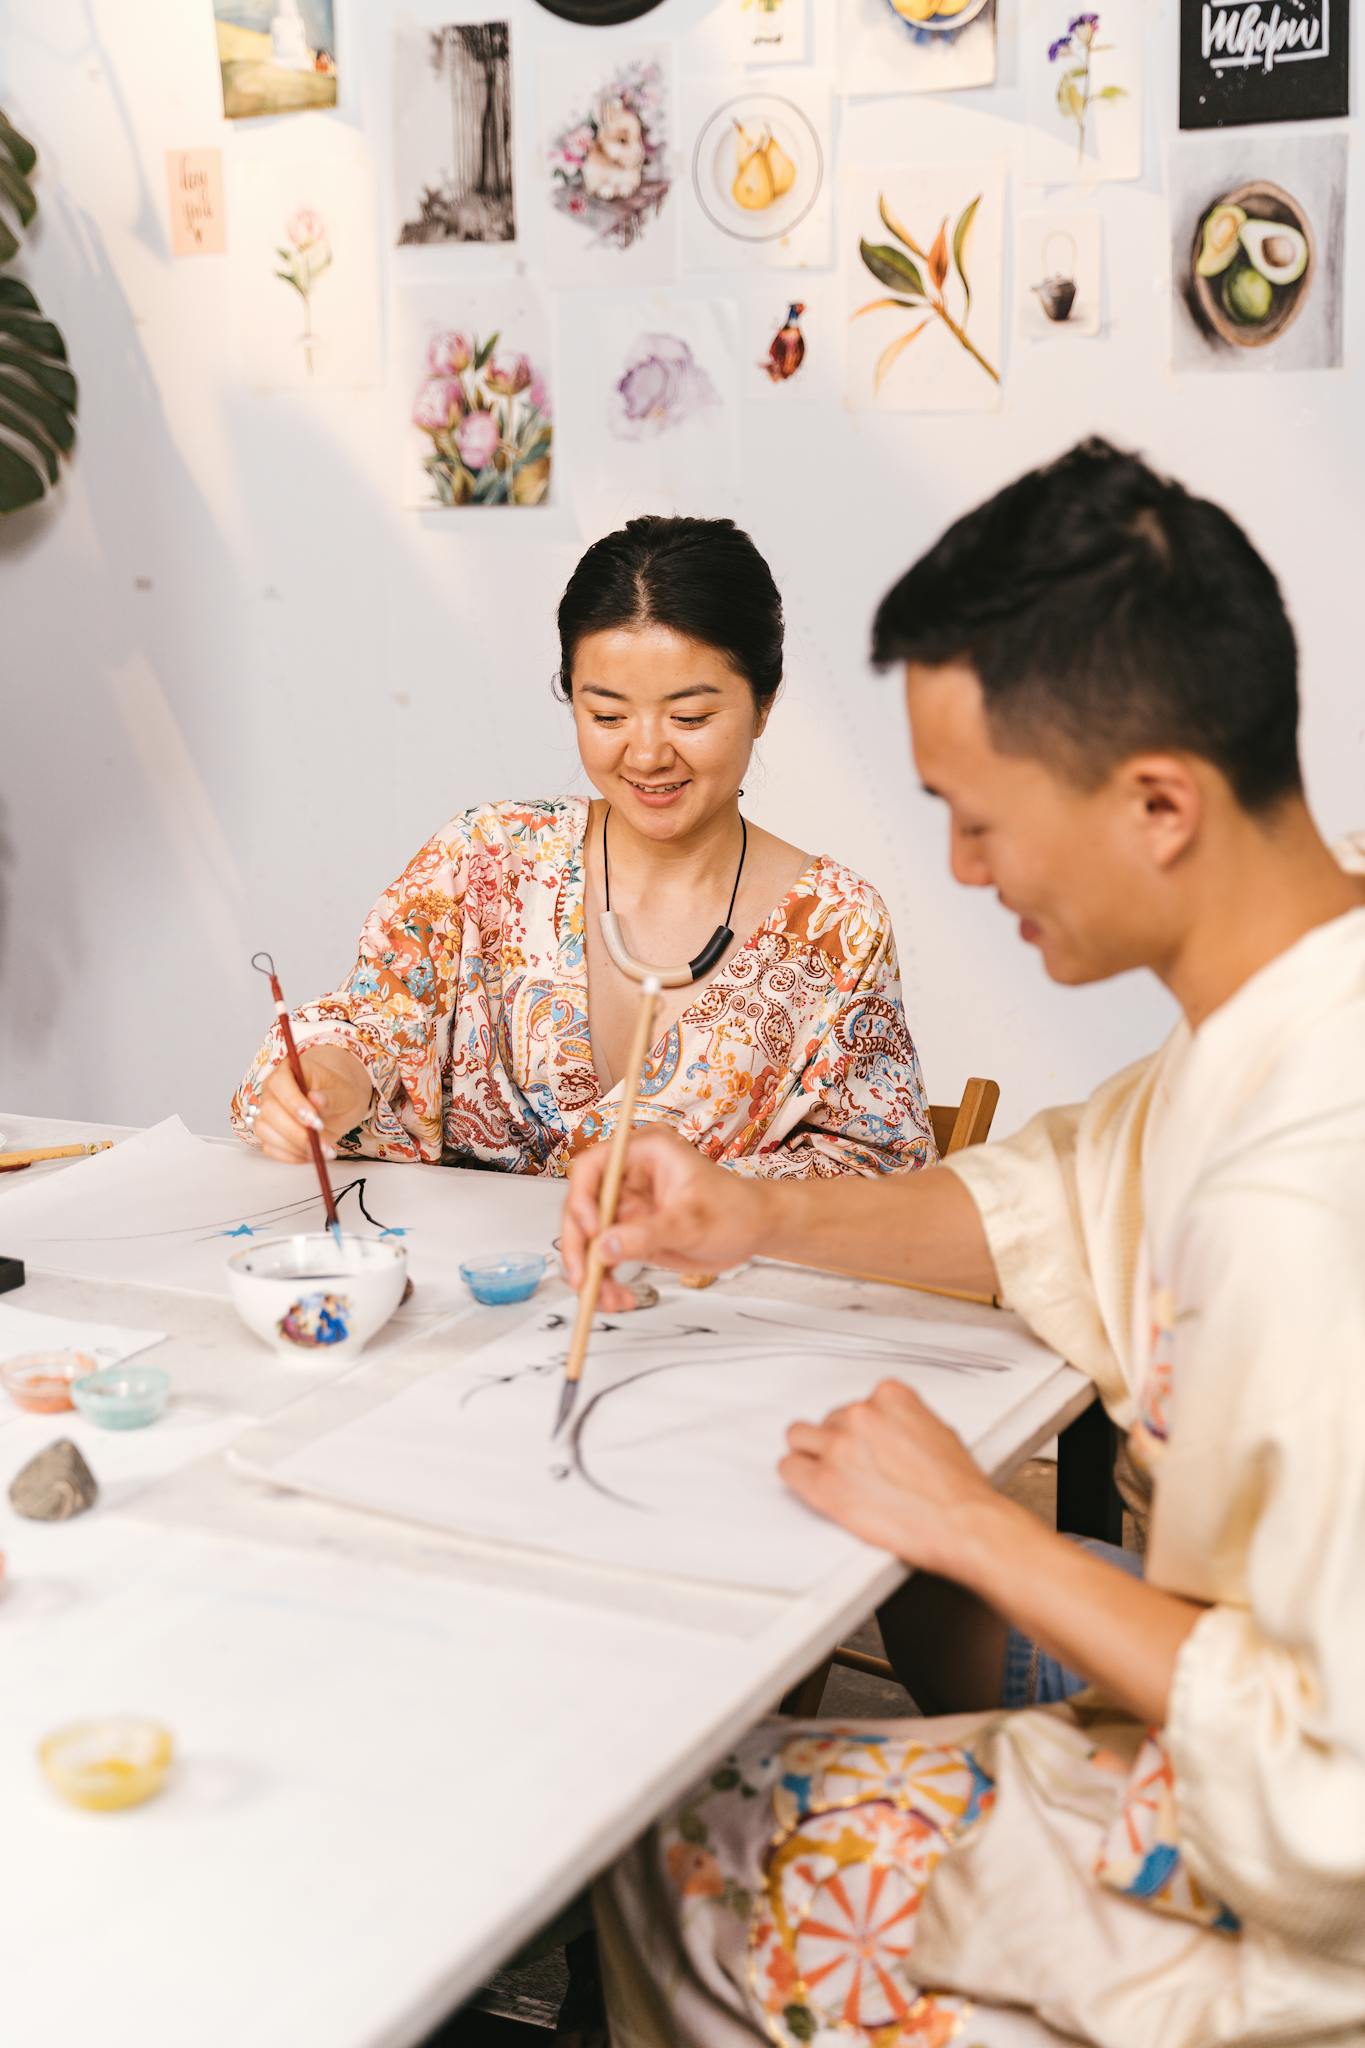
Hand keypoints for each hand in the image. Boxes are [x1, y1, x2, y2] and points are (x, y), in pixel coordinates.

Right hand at [251, 1046, 373, 1164]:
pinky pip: (271, 1148)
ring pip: (265, 1132)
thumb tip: (316, 1099)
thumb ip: (331, 1097)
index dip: (295, 1105)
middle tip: (322, 1144)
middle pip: (269, 1112)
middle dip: (295, 1132)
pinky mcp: (270, 1134)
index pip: (280, 1084)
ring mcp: (267, 1113)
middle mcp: (271, 1091)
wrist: (339, 1103)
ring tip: (323, 1152)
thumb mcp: (344, 1092)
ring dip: (293, 1147)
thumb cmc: (340, 1092)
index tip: (316, 1122)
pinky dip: (291, 1156)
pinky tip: (313, 1155)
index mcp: (287, 1071)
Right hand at [561, 1128, 767, 1312]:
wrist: (753, 1230)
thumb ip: (648, 1234)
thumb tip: (604, 1248)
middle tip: (583, 1279)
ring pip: (589, 1238)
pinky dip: (605, 1280)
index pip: (592, 1168)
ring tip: (606, 1299)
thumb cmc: (734, 1209)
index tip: (592, 1231)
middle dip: (579, 1247)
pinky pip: (605, 1258)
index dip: (582, 1199)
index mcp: (643, 1153)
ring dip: (591, 1271)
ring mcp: (627, 1207)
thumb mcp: (692, 1221)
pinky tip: (618, 1298)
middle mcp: (628, 1178)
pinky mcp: (630, 1233)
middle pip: (582, 1207)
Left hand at [780, 1380, 1001, 1577]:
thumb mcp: (937, 1431)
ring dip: (812, 1455)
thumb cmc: (958, 1487)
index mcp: (889, 1396)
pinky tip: (816, 1489)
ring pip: (798, 1438)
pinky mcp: (824, 1482)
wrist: (963, 1523)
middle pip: (827, 1421)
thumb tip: (887, 1430)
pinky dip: (799, 1478)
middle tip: (855, 1469)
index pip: (855, 1404)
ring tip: (832, 1476)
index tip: (867, 1448)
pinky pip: (788, 1469)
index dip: (860, 1431)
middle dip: (838, 1444)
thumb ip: (902, 1422)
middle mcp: (860, 1414)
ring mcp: (839, 1446)